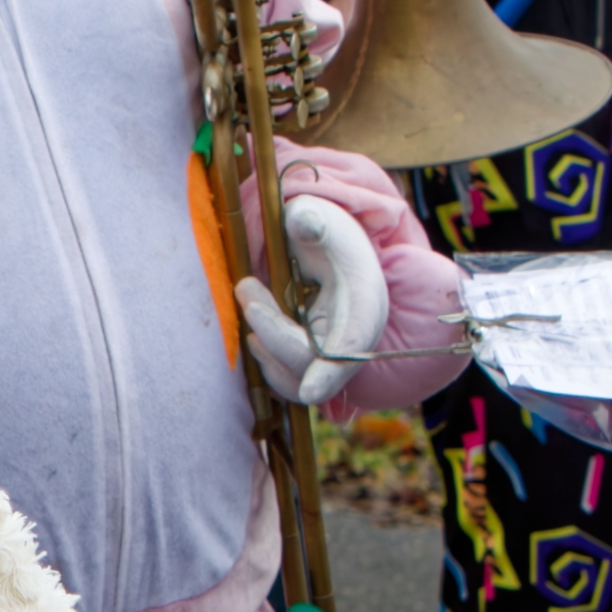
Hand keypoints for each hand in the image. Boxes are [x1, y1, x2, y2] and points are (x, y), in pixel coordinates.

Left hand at [233, 190, 391, 411]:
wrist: (331, 251)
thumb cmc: (329, 236)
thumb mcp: (323, 220)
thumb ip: (313, 221)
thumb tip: (303, 220)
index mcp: (365, 308)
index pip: (351, 349)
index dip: (331, 373)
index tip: (310, 391)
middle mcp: (352, 342)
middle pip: (311, 365)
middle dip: (272, 333)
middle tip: (246, 287)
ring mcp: (332, 357)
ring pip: (296, 380)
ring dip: (265, 350)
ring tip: (251, 304)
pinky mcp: (312, 362)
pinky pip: (287, 377)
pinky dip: (267, 358)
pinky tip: (256, 329)